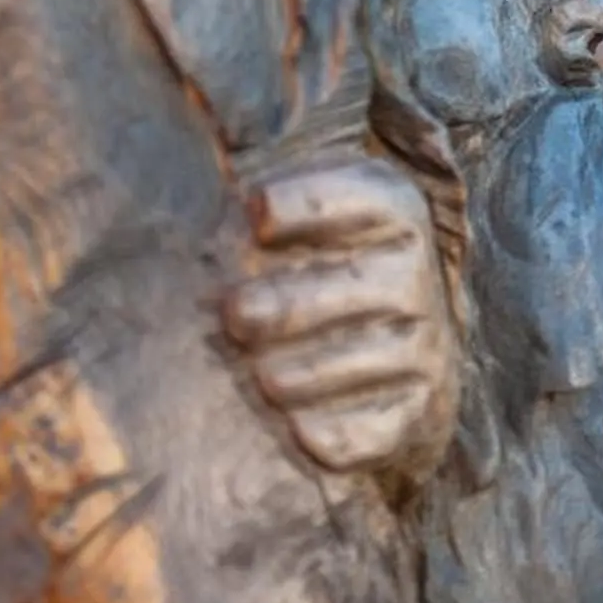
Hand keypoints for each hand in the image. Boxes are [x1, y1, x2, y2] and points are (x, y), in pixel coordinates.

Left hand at [225, 159, 457, 478]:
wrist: (395, 361)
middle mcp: (420, 276)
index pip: (365, 197)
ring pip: (355, 362)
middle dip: (286, 304)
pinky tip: (297, 426)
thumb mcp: (302, 221)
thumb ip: (259, 198)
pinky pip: (369, 431)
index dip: (308, 205)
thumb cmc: (317, 275)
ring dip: (295, 373)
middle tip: (237, 314)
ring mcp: (426, 348)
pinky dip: (328, 433)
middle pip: (356, 286)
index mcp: (395, 212)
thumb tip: (176, 169)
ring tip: (263, 374)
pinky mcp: (419, 413)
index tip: (253, 216)